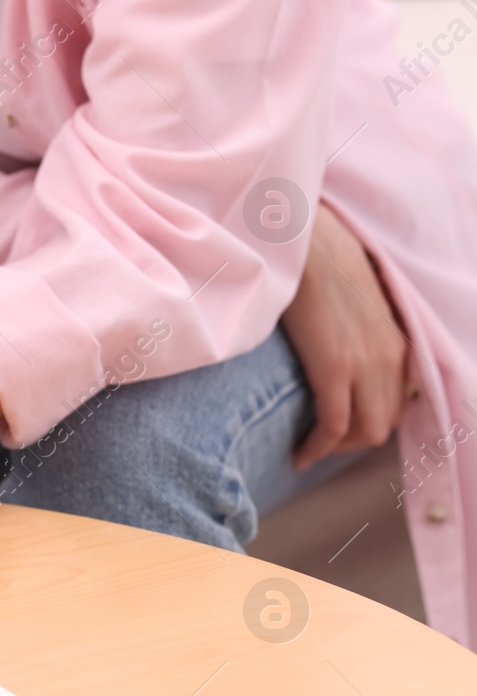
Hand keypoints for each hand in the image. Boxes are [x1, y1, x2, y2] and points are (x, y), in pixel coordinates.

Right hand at [281, 203, 407, 471]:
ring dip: (336, 449)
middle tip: (318, 444)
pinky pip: (334, 425)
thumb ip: (356, 328)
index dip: (367, 422)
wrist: (306, 242)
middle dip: (351, 443)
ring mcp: (367, 364)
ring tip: (307, 450)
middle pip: (384, 424)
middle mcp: (391, 357)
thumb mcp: (353, 301)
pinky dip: (317, 447)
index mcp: (397, 341)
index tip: (337, 429)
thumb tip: (336, 344)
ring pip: (365, 432)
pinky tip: (298, 453)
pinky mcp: (336, 369)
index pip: (396, 402)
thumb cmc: (319, 262)